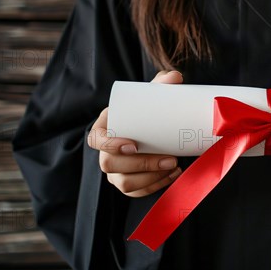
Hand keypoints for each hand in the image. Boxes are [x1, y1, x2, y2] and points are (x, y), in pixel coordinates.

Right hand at [87, 70, 183, 197]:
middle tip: (169, 158)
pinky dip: (155, 186)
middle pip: (110, 164)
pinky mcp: (127, 183)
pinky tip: (172, 175)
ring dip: (151, 177)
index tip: (133, 145)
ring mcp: (115, 170)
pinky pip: (136, 192)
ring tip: (174, 166)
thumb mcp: (152, 95)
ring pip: (125, 182)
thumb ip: (161, 85)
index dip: (109, 145)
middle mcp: (105, 152)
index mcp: (105, 127)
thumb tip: (174, 77)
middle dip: (142, 164)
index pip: (95, 139)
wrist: (155, 127)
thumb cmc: (148, 110)